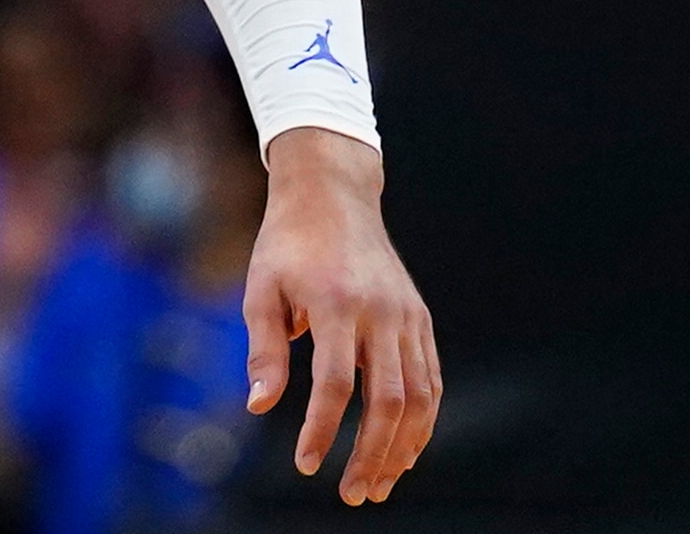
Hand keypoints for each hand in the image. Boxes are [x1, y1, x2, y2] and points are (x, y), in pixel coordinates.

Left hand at [244, 128, 439, 505]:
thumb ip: (264, 349)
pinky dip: (423, 422)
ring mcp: (407, 315)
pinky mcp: (420, 318)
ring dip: (402, 449)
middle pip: (388, 399)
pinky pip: (431, 380)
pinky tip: (405, 452)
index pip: (335, 383)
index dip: (322, 430)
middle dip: (371, 455)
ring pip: (418, 396)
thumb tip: (258, 407)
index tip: (305, 464)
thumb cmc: (287, 244)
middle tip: (352, 494)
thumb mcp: (261, 288)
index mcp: (336, 302)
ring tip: (378, 486)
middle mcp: (380, 311)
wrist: (333, 194)